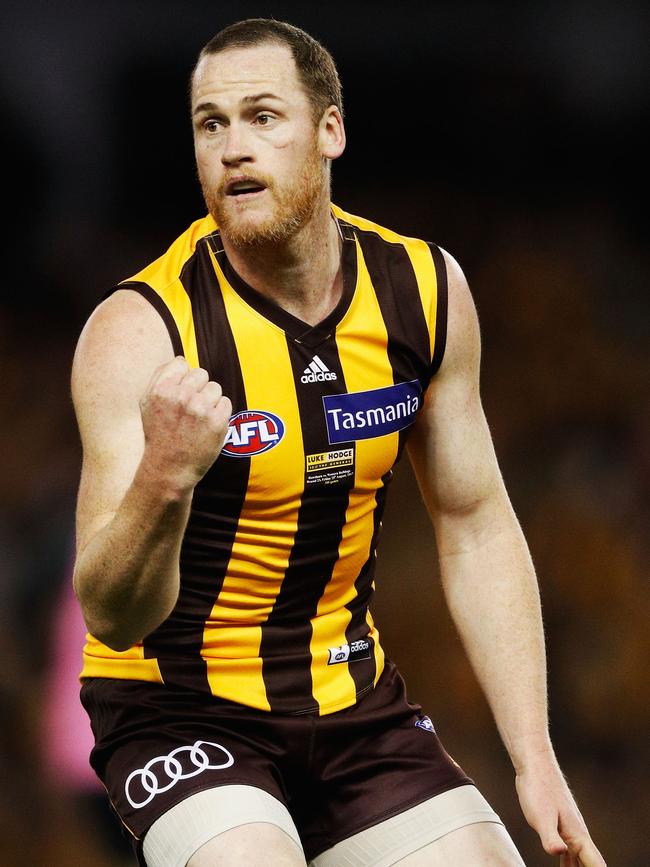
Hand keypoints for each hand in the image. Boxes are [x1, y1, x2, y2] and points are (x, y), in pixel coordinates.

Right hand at [139, 356, 231, 488]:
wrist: (169, 469)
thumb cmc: (159, 434)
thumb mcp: (147, 404)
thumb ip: (160, 378)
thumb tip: (181, 360)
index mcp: (161, 389)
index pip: (182, 364)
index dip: (183, 379)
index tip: (179, 394)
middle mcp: (181, 396)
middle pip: (201, 374)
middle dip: (198, 389)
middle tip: (190, 409)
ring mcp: (200, 408)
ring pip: (215, 388)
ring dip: (210, 401)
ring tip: (198, 419)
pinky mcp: (217, 421)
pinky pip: (226, 402)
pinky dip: (220, 413)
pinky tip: (207, 426)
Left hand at [515, 751, 605, 865]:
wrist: (535, 766)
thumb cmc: (538, 789)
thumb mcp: (541, 817)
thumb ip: (551, 837)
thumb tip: (560, 852)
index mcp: (577, 836)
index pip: (596, 864)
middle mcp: (577, 834)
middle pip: (590, 864)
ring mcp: (569, 829)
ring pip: (579, 858)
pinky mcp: (558, 824)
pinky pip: (568, 850)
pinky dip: (569, 862)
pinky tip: (564, 864)